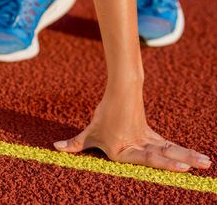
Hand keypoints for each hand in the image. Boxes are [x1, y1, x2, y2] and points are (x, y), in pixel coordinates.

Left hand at [53, 93, 210, 171]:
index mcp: (122, 148)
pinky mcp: (153, 135)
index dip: (163, 163)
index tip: (180, 166)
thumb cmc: (104, 115)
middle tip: (197, 166)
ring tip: (206, 163)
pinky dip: (181, 152)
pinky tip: (196, 158)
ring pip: (169, 149)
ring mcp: (147, 139)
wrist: (121, 92)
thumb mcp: (89, 132)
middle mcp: (137, 145)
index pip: (143, 158)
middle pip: (160, 153)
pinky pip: (168, 146)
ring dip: (187, 155)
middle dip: (180, 161)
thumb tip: (55, 148)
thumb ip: (75, 144)